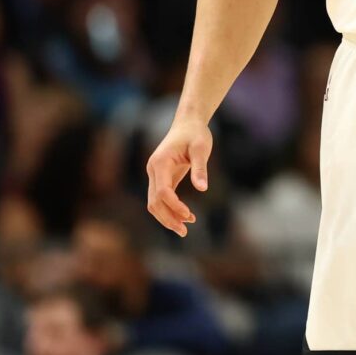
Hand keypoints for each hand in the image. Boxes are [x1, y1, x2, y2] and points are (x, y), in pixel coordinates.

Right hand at [145, 115, 213, 236]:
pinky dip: (170, 209)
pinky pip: (161, 198)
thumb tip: (202, 189)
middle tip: (185, 232)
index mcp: (160, 163)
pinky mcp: (161, 177)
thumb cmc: (196, 134)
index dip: (174, 206)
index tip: (190, 215)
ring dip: (167, 217)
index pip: (163, 191)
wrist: (188, 123)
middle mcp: (153, 170)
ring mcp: (155, 174)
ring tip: (185, 229)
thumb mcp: (201, 148)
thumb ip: (200, 168)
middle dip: (168, 218)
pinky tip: (186, 216)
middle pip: (154, 201)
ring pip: (154, 203)